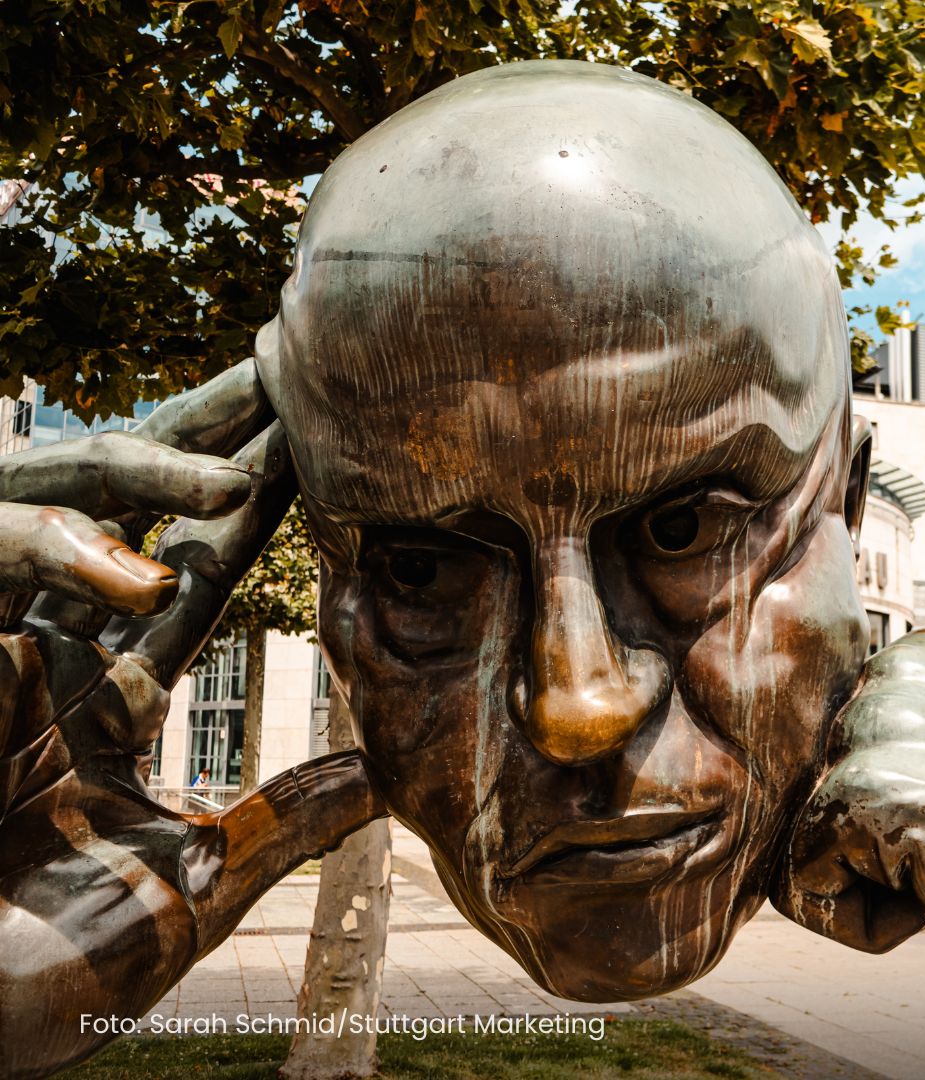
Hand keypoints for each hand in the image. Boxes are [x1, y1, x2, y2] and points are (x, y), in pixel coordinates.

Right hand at [0, 363, 384, 1078]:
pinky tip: (145, 572)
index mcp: (96, 685)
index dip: (257, 516)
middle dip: (205, 443)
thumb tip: (382, 778)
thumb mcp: (190, 878)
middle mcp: (38, 642)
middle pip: (127, 508)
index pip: (192, 572)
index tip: (328, 463)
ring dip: (147, 475)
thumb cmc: (42, 972)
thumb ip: (282, 821)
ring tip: (247, 474)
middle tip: (288, 387)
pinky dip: (57, 553)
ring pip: (52, 500)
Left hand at [772, 628, 924, 989]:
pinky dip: (867, 924)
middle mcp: (888, 676)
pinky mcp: (869, 793)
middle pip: (814, 798)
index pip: (833, 759)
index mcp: (915, 661)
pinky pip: (804, 887)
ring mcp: (876, 729)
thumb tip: (820, 784)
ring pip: (804, 842)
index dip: (897, 817)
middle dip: (880, 849)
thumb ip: (908, 748)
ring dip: (878, 884)